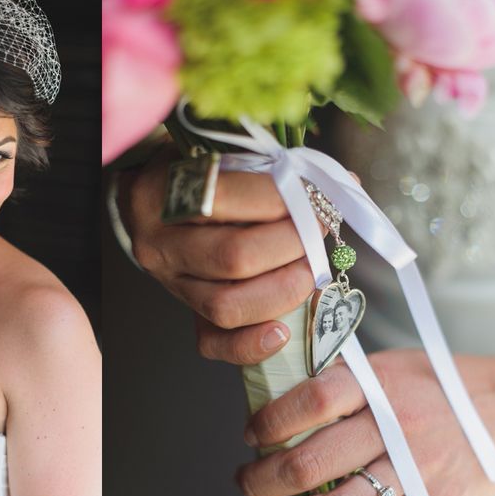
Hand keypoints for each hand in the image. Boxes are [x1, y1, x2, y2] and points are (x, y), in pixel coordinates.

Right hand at [120, 144, 321, 364]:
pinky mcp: (185, 311)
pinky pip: (214, 344)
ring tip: (308, 268)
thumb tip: (340, 184)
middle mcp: (158, 243)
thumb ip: (270, 165)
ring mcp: (169, 282)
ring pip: (228, 305)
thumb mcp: (221, 151)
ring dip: (284, 289)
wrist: (154, 199)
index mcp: (162, 193)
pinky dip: (252, 344)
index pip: (228, 198)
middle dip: (293, 244)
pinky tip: (283, 331)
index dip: (284, 197)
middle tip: (318, 229)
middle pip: (235, 257)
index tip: (316, 193)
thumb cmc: (199, 169)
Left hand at [235, 349, 494, 495]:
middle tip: (247, 485)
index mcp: (377, 386)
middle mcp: (393, 427)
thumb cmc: (439, 385)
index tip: (251, 437)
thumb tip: (276, 407)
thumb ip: (340, 383)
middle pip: (310, 463)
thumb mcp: (388, 366)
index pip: (309, 402)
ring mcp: (416, 471)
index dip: (269, 423)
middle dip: (262, 481)